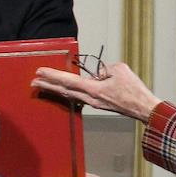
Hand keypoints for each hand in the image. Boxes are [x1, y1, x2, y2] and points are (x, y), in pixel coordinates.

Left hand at [32, 62, 159, 122]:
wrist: (143, 108)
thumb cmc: (134, 90)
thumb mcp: (119, 70)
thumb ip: (104, 68)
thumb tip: (96, 74)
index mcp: (93, 89)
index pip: (68, 80)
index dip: (52, 75)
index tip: (39, 72)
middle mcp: (89, 98)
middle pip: (63, 90)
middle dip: (47, 85)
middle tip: (32, 81)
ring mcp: (92, 103)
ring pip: (69, 94)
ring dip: (54, 89)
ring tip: (41, 86)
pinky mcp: (97, 104)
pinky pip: (78, 97)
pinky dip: (67, 93)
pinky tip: (62, 92)